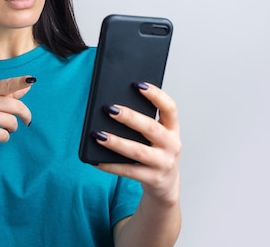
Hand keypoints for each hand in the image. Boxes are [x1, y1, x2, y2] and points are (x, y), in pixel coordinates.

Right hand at [0, 76, 34, 151]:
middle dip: (25, 115)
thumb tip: (28, 85)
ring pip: (12, 122)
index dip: (19, 82)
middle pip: (16, 107)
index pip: (7, 85)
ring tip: (6, 129)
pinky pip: (4, 135)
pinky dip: (4, 137)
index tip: (31, 80)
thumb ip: (8, 94)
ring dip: (12, 128)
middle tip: (27, 121)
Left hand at [94, 82, 180, 203]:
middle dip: (129, 117)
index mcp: (172, 129)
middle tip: (109, 108)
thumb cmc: (156, 153)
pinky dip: (110, 165)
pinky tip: (96, 160)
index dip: (156, 95)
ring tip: (98, 135)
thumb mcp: (157, 137)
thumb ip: (143, 123)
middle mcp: (172, 145)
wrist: (167, 185)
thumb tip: (114, 108)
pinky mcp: (152, 179)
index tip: (138, 84)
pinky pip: (128, 171)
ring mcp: (164, 163)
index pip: (169, 108)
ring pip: (138, 151)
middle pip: (151, 128)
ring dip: (116, 142)